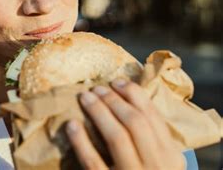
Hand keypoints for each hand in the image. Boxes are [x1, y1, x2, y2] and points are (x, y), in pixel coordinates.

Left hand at [66, 79, 185, 169]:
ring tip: (84, 97)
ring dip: (98, 112)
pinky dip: (80, 141)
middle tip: (96, 88)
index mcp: (171, 157)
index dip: (133, 94)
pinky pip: (92, 161)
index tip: (117, 81)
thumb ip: (150, 137)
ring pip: (116, 137)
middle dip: (114, 100)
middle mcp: (156, 166)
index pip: (152, 117)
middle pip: (134, 123)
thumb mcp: (159, 161)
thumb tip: (124, 94)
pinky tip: (72, 124)